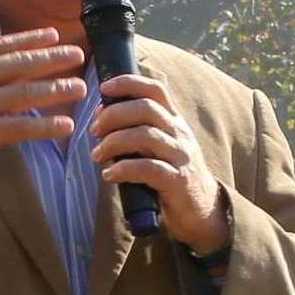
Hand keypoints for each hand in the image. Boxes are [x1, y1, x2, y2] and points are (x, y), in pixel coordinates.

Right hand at [0, 27, 85, 188]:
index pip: (2, 46)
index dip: (30, 39)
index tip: (52, 34)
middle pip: (20, 64)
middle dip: (52, 58)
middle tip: (77, 54)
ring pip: (25, 93)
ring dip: (56, 89)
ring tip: (80, 87)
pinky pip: (21, 127)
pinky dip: (46, 127)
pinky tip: (66, 126)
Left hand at [90, 75, 229, 254]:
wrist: (201, 211)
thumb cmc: (170, 175)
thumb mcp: (158, 146)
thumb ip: (136, 130)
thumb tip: (101, 116)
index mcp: (173, 121)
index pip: (155, 89)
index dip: (129, 83)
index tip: (104, 87)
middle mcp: (180, 134)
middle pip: (146, 108)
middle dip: (114, 115)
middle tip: (94, 130)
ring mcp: (181, 157)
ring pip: (146, 136)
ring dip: (114, 142)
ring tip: (97, 155)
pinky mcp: (179, 181)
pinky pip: (148, 168)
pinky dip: (123, 169)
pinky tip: (109, 175)